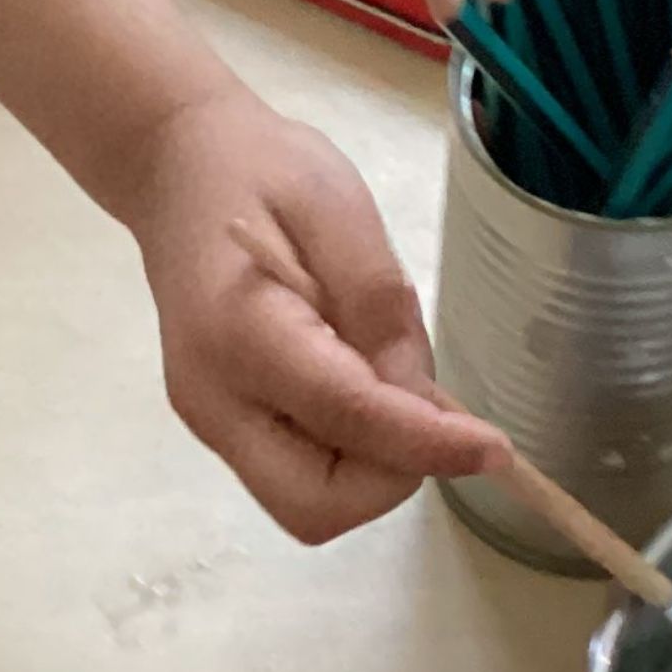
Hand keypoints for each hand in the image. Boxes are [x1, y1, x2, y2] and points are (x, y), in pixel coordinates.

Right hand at [125, 86, 489, 541]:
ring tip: (384, 368)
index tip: (495, 450)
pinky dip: (348, 450)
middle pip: (315, 505)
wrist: (177, 166)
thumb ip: (379, 303)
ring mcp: (211, 422)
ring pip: (308, 503)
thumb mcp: (336, 205)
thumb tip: (420, 399)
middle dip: (391, 475)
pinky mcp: (222, 425)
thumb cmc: (262, 170)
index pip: (345, 417)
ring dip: (373, 465)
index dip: (426, 443)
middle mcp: (215, 402)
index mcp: (241, 333)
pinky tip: (358, 377)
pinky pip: (298, 472)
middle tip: (427, 403)